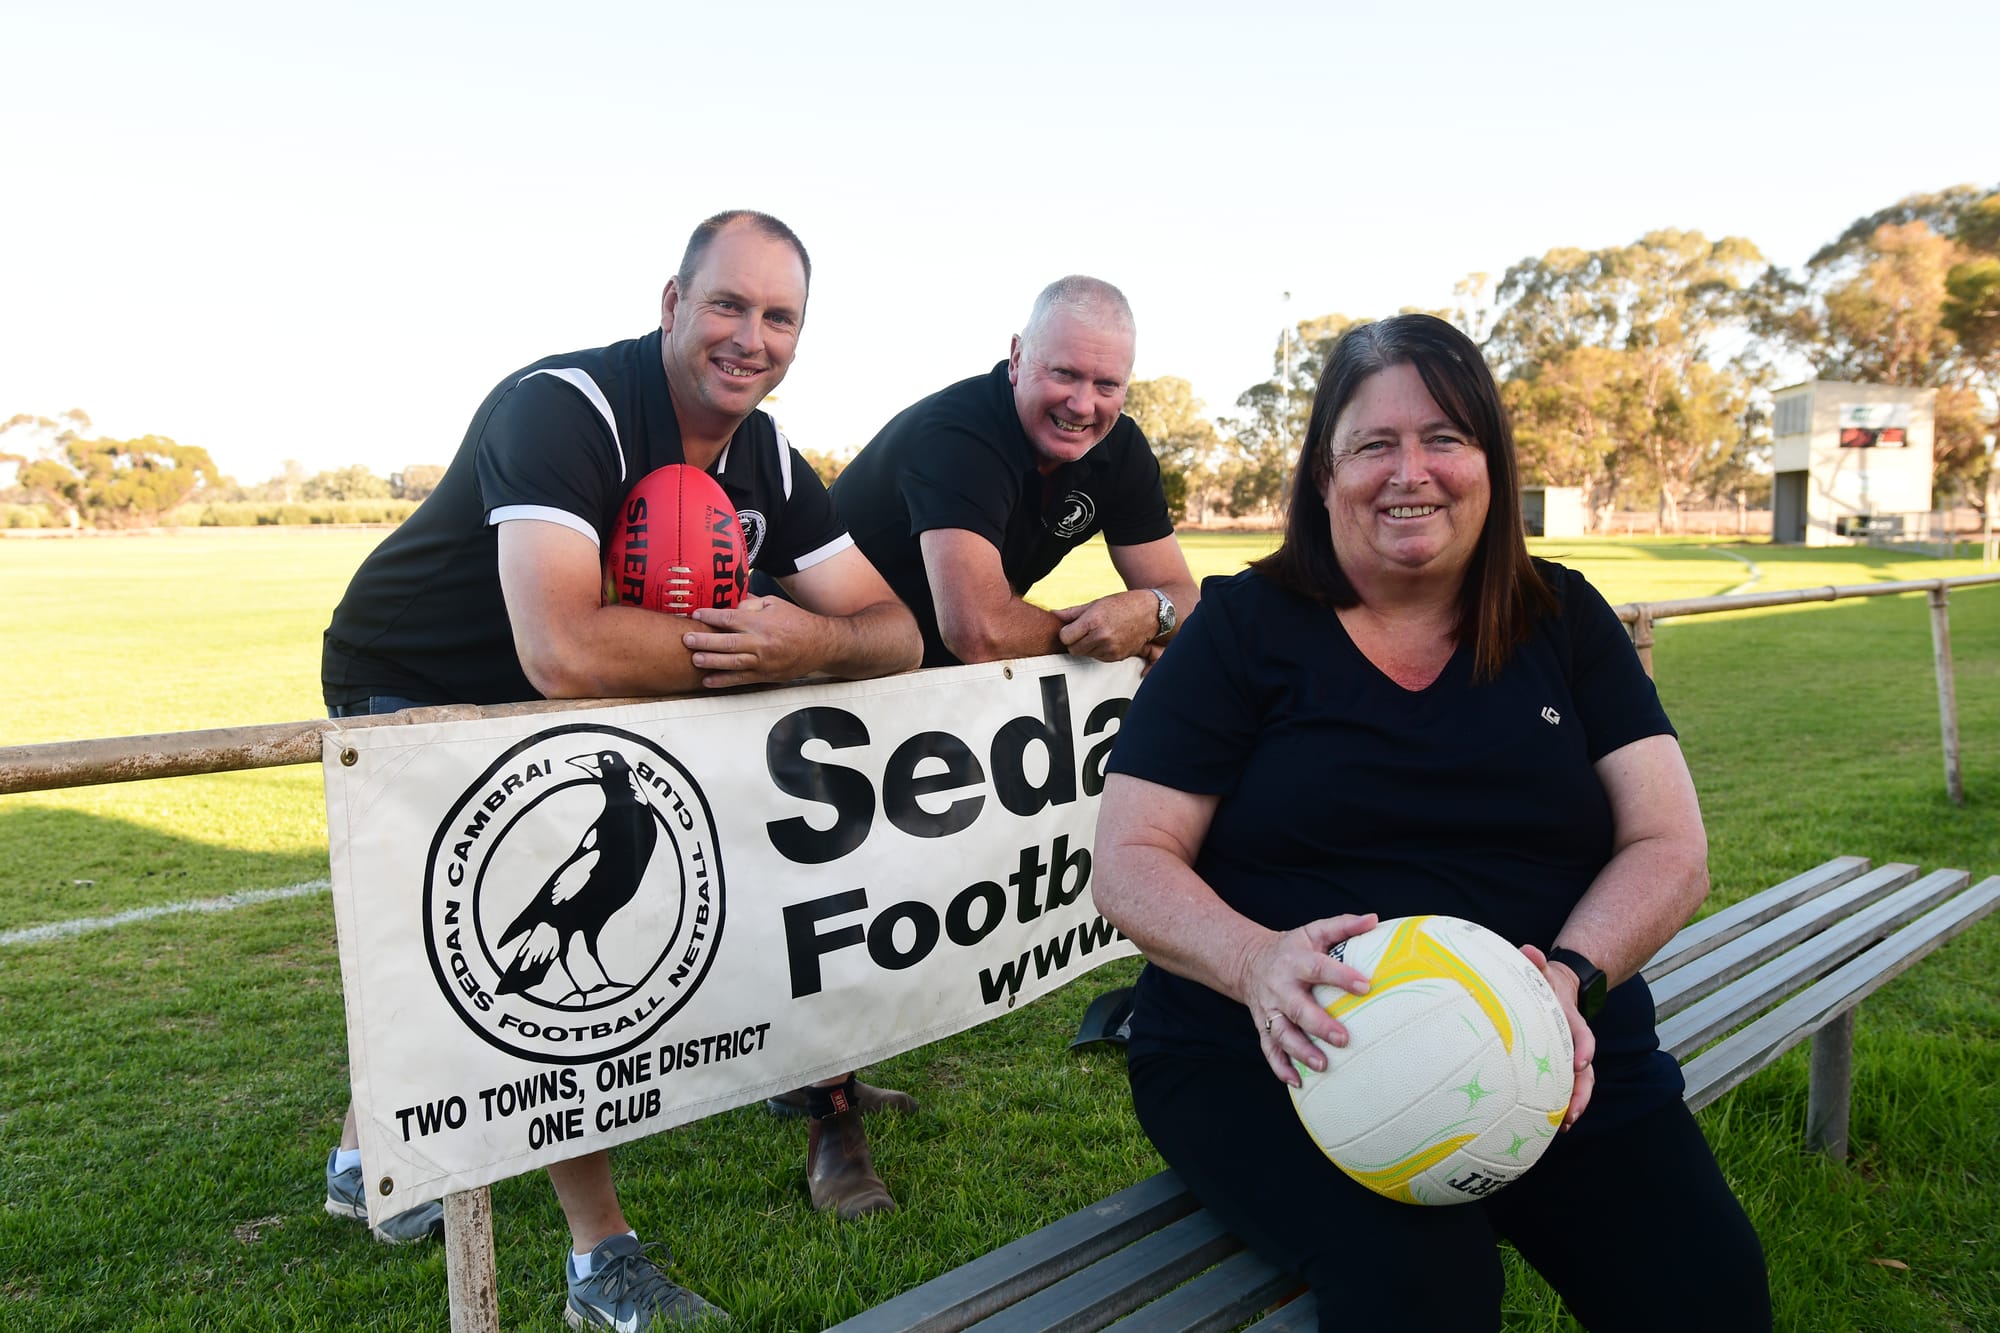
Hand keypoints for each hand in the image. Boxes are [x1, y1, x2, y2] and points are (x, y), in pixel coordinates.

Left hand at [682, 596, 828, 686]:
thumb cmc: (797, 621)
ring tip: (694, 659)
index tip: (696, 614)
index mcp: (761, 622)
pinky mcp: (765, 675)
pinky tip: (708, 681)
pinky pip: (741, 680)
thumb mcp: (775, 604)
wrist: (821, 644)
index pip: (729, 618)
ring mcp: (762, 662)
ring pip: (731, 663)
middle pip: (726, 642)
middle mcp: (760, 643)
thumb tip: (730, 605)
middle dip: (704, 641)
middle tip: (687, 639)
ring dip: (710, 662)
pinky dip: (723, 681)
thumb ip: (750, 605)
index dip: (710, 616)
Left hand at [1053, 590, 1155, 662]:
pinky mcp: (1117, 657)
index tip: (1072, 628)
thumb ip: (1072, 612)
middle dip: (1074, 641)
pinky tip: (1108, 639)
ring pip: (1085, 655)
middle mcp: (1101, 637)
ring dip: (1087, 647)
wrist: (1151, 613)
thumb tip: (1053, 615)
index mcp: (1093, 621)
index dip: (1066, 632)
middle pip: (1073, 649)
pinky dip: (1099, 651)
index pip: (1065, 637)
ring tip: (1099, 633)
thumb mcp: (1096, 604)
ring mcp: (1110, 649)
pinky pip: (1098, 658)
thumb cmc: (1122, 604)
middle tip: (1084, 631)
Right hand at [1236, 913, 1377, 1086]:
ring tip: (1322, 1065)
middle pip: (1298, 1009)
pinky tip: (1297, 1082)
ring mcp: (1269, 1010)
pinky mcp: (1262, 1026)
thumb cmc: (1291, 948)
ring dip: (1300, 1051)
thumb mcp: (1313, 931)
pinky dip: (1280, 1067)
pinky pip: (1269, 1049)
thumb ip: (1343, 926)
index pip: (1319, 968)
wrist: (1247, 961)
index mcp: (1295, 962)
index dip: (1341, 976)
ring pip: (1281, 1034)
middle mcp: (1280, 988)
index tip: (1365, 985)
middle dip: (1319, 1025)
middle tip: (1344, 1039)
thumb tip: (1374, 919)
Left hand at [1520, 944, 1596, 1128]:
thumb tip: (1529, 951)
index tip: (1580, 1062)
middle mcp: (1575, 1040)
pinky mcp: (1562, 1063)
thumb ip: (1535, 960)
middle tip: (1572, 1113)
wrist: (1559, 986)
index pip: (1582, 1033)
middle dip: (1581, 1091)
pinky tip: (1553, 1122)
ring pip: (1580, 1082)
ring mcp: (1570, 1053)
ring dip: (1575, 1104)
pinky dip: (1563, 1102)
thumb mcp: (1541, 969)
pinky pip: (1567, 1085)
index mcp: (1569, 1018)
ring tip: (1564, 1124)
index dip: (1583, 1047)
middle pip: (1586, 1069)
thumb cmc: (1544, 981)